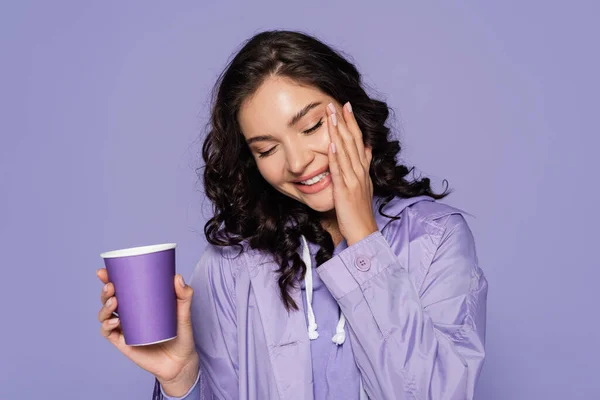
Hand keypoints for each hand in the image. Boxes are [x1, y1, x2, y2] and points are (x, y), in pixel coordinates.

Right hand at [97, 268, 198, 395]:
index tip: (102, 271)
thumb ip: (184, 295)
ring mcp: (124, 329)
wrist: (181, 360)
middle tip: (111, 286)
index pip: (120, 288)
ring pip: (105, 315)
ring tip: (115, 302)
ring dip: (104, 306)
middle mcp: (128, 314)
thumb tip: (177, 277)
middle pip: (108, 300)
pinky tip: (115, 321)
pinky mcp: (124, 343)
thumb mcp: (184, 312)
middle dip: (105, 291)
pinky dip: (107, 326)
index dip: (108, 278)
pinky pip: (109, 333)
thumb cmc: (181, 333)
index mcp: (138, 302)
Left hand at [326, 101, 377, 245]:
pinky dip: (336, 156)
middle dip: (345, 122)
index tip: (346, 108)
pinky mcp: (345, 190)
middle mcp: (360, 172)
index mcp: (363, 171)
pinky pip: (340, 170)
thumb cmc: (359, 213)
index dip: (353, 124)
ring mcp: (354, 180)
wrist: (364, 232)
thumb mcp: (364, 186)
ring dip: (338, 132)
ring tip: (332, 115)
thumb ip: (363, 167)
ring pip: (346, 151)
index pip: (359, 142)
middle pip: (353, 142)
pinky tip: (331, 143)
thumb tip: (365, 149)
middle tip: (337, 103)